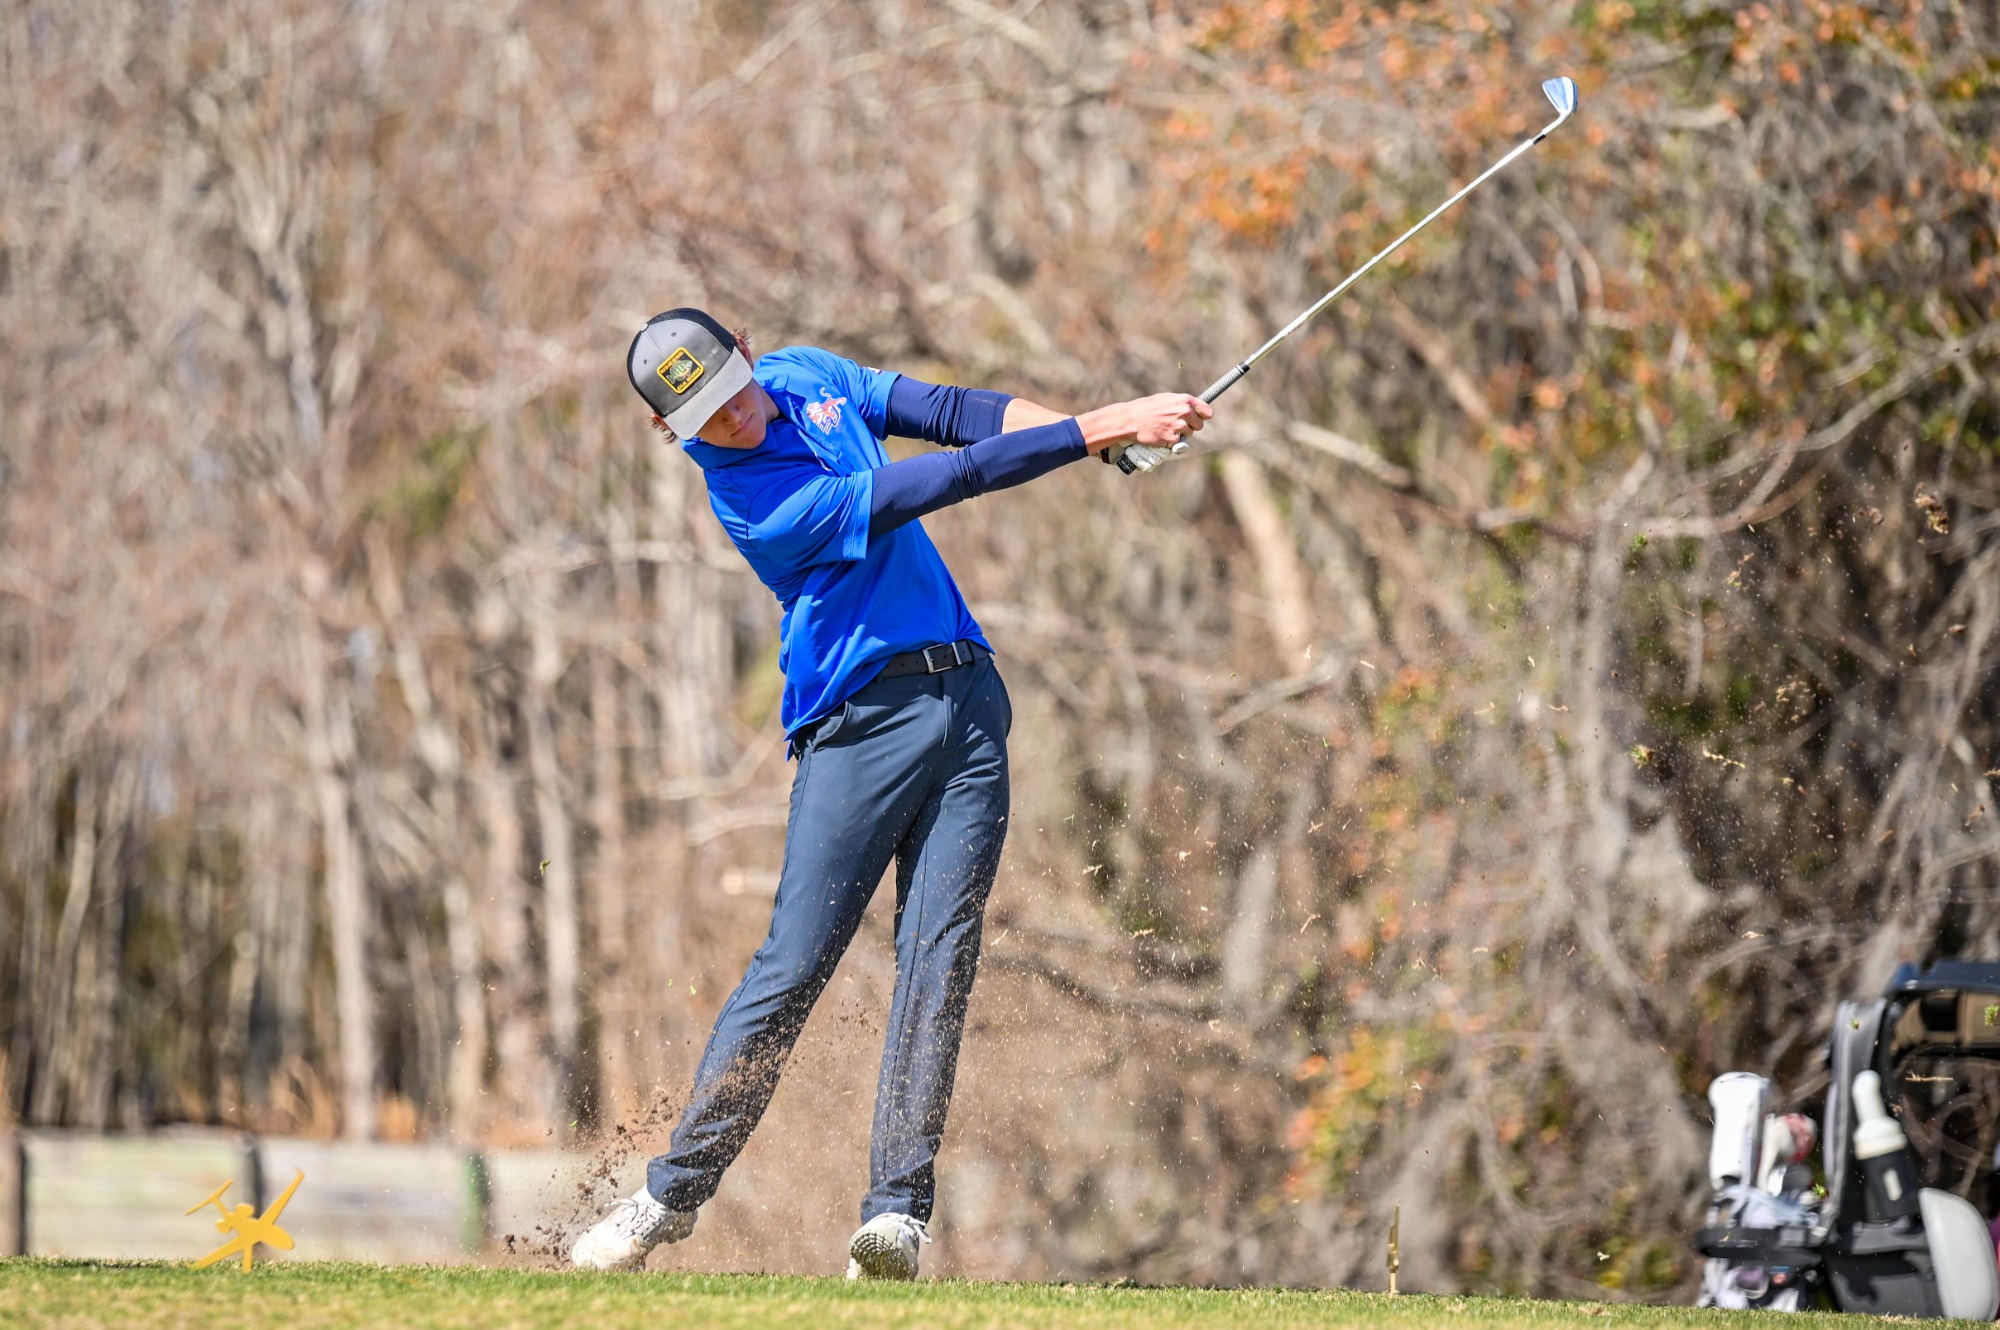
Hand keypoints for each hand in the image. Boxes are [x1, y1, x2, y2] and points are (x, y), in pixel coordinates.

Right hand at [1076, 393, 1211, 455]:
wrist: (1131, 420)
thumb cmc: (1145, 408)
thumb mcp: (1164, 399)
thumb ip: (1180, 403)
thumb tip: (1191, 407)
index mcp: (1185, 400)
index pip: (1207, 411)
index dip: (1203, 416)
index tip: (1199, 418)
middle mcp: (1185, 412)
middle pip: (1199, 425)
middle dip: (1190, 427)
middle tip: (1177, 425)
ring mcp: (1180, 426)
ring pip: (1189, 435)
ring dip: (1180, 434)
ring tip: (1165, 428)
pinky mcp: (1173, 439)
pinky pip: (1178, 443)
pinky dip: (1171, 442)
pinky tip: (1161, 435)